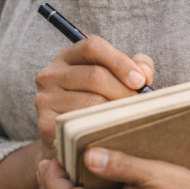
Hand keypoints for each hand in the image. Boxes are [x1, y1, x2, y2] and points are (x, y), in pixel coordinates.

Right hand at [34, 37, 153, 158]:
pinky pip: (80, 125)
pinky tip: (113, 134)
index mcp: (68, 56)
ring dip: (116, 112)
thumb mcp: (114, 79)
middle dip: (123, 91)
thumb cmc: (97, 104)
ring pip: (90, 102)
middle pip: (94, 75)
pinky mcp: (45, 124)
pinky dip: (101, 129)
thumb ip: (134, 68)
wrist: (70, 141)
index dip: (120, 61)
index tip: (141, 81)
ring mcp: (45, 99)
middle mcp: (51, 74)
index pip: (93, 46)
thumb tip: (144, 74)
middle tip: (141, 106)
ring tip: (132, 120)